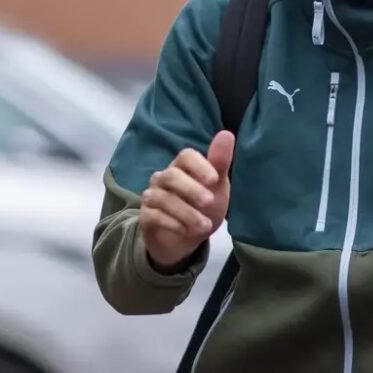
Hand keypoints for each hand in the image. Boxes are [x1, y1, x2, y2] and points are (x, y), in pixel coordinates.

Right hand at [140, 131, 233, 271]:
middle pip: (171, 175)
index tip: (214, 179)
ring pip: (163, 198)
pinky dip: (172, 223)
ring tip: (205, 226)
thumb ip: (220, 162)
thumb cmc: (203, 206)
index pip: (186, 156)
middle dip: (191, 189)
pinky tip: (187, 231)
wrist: (187, 239)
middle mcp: (164, 178)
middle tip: (209, 202)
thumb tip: (226, 134)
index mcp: (183, 167)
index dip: (199, 165)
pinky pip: (153, 216)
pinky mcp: (145, 216)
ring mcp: (152, 196)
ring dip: (186, 212)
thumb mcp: (217, 187)